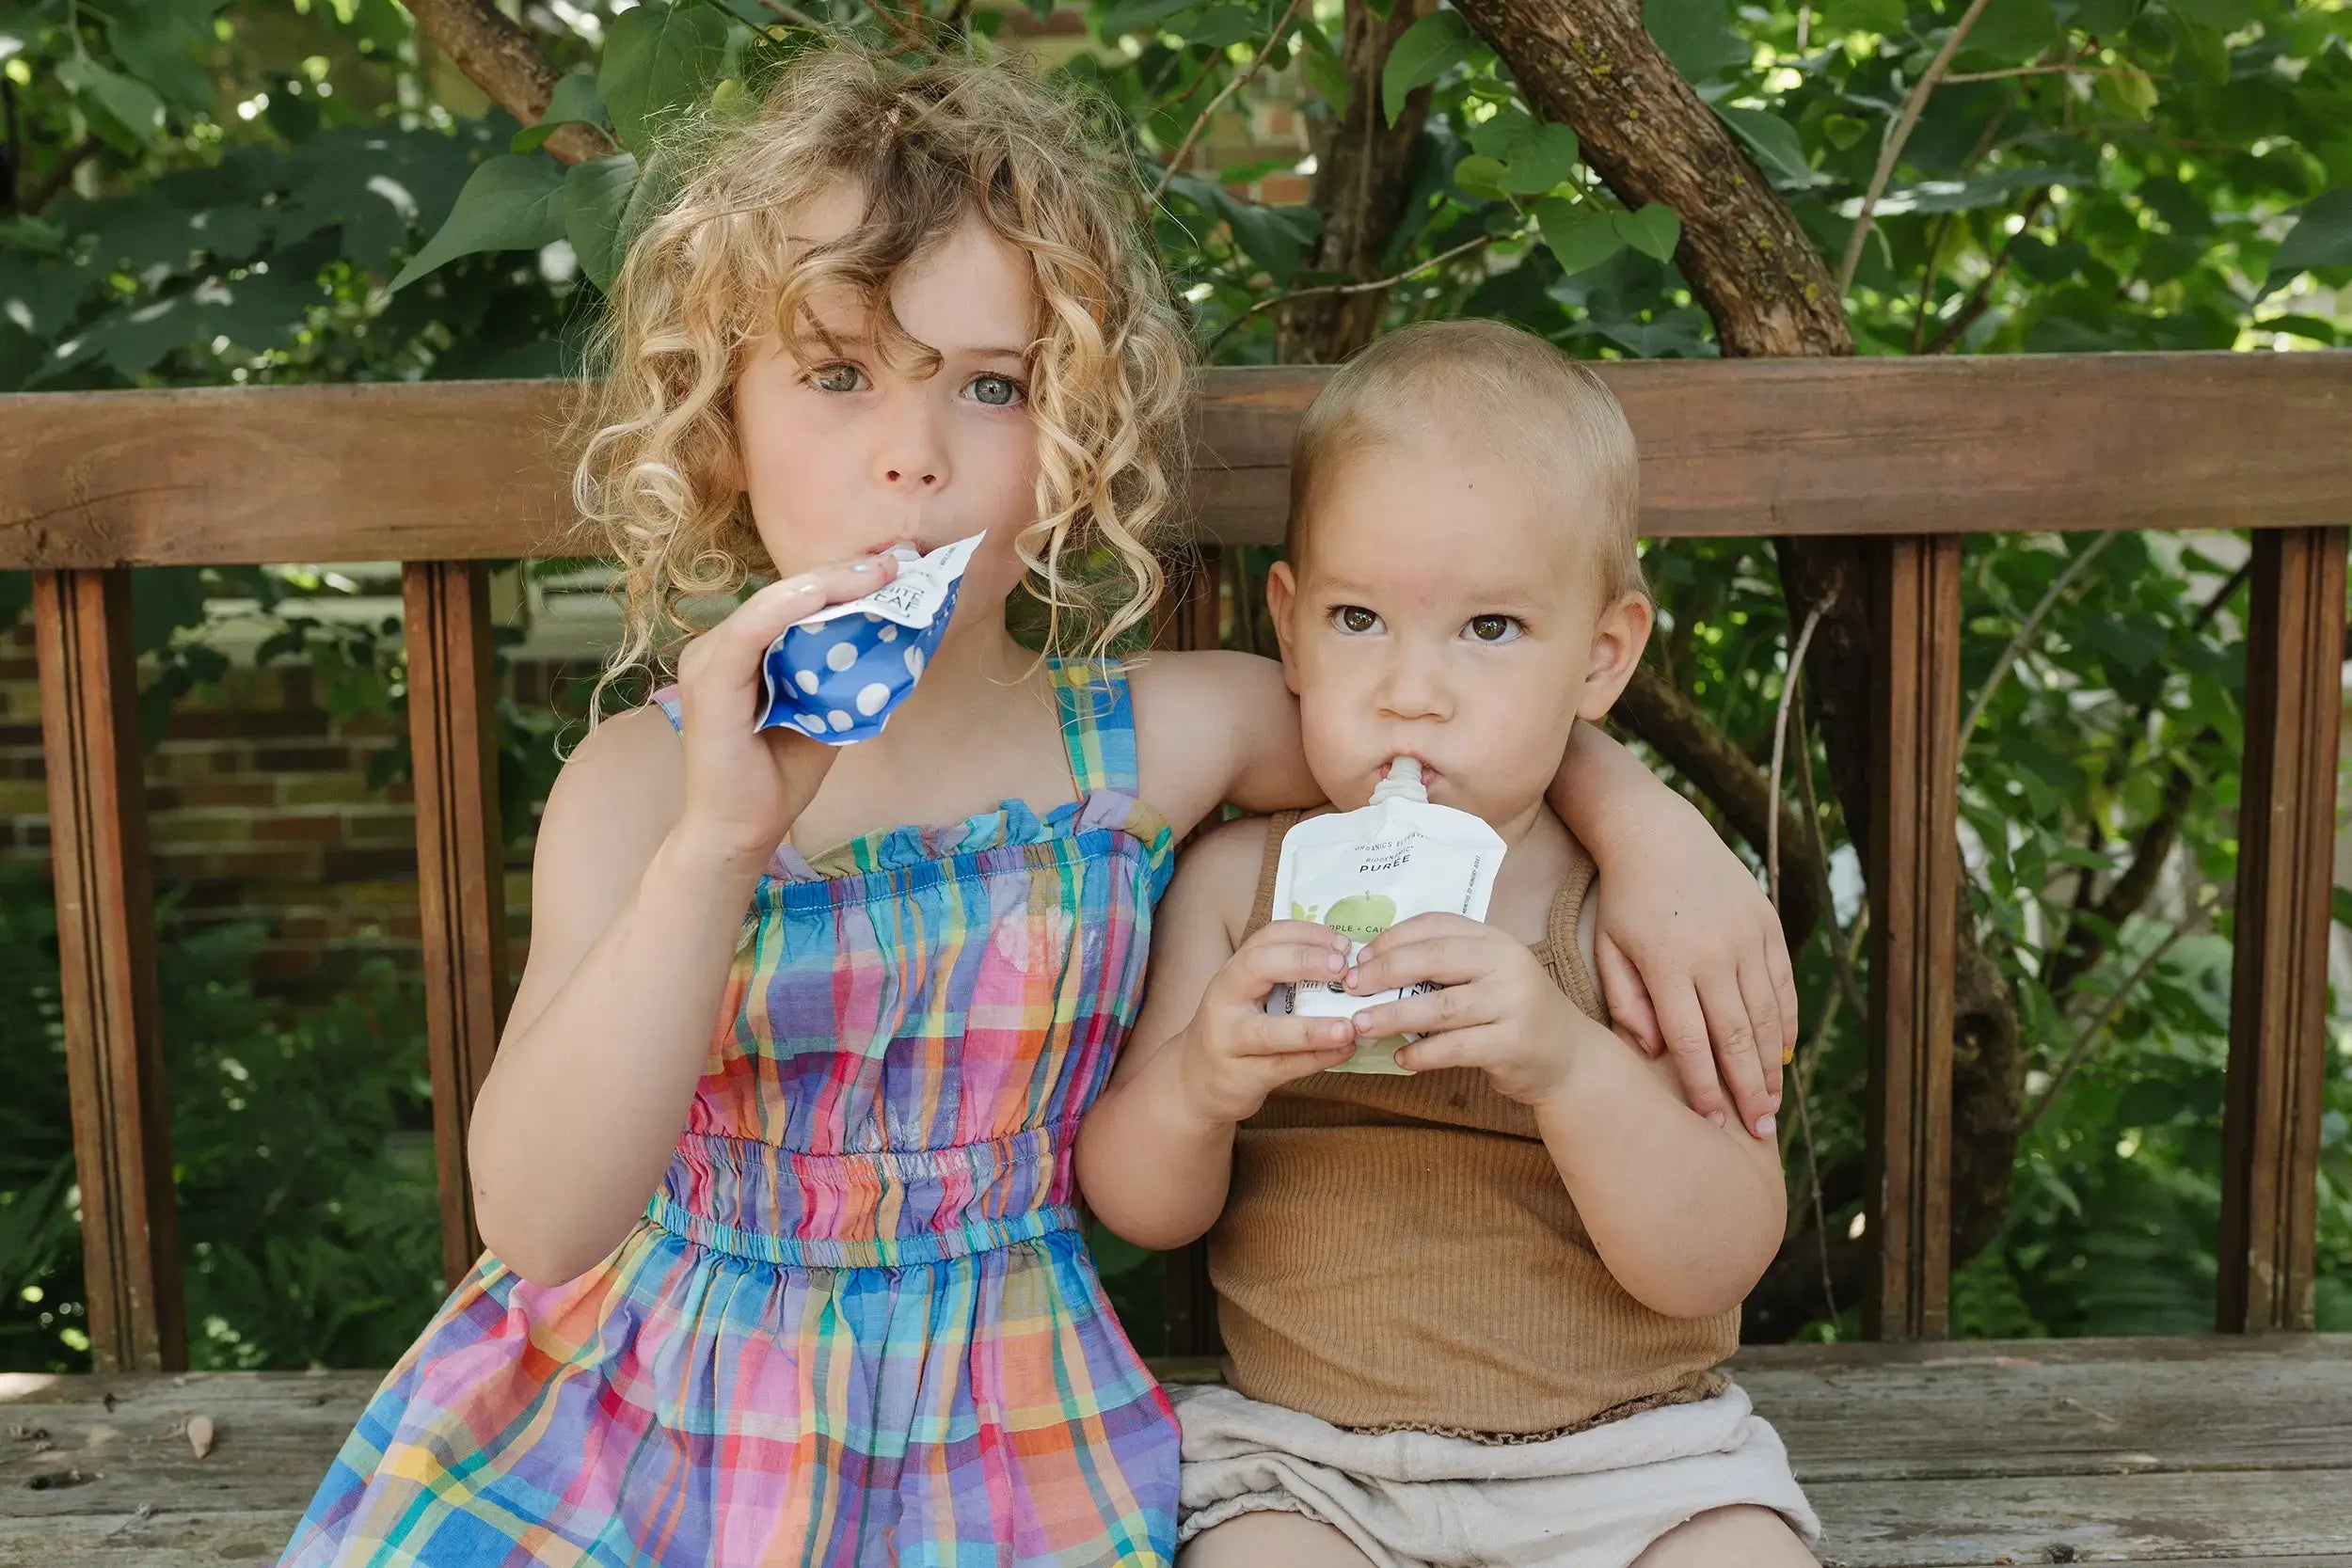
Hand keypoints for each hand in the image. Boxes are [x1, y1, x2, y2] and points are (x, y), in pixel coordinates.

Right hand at [670, 554, 898, 870]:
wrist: (740, 834)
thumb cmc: (778, 777)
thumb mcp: (824, 715)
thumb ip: (843, 677)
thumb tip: (896, 641)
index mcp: (743, 651)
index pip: (796, 601)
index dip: (845, 580)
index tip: (897, 567)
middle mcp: (720, 648)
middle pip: (787, 595)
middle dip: (845, 574)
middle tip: (898, 559)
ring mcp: (708, 662)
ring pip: (771, 605)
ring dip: (827, 583)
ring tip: (878, 571)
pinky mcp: (708, 684)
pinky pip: (749, 633)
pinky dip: (785, 608)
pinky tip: (820, 593)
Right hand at [1174, 921, 1359, 1126]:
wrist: (1194, 1081)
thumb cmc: (1235, 1030)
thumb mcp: (1248, 997)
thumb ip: (1286, 980)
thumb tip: (1349, 965)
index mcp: (1233, 972)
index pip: (1266, 938)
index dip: (1306, 934)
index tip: (1342, 942)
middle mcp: (1225, 999)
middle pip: (1258, 968)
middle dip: (1303, 962)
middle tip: (1343, 968)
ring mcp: (1229, 1041)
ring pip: (1270, 1032)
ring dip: (1313, 1028)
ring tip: (1349, 1026)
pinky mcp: (1241, 1077)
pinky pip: (1283, 1067)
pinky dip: (1317, 1059)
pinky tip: (1344, 1050)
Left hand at [1343, 914, 1593, 1108]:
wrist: (1570, 1057)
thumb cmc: (1513, 1013)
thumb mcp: (1487, 975)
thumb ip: (1444, 967)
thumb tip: (1371, 969)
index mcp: (1494, 939)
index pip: (1435, 925)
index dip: (1391, 939)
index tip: (1357, 959)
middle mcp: (1507, 963)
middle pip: (1433, 959)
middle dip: (1384, 972)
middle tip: (1349, 988)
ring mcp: (1513, 1002)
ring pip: (1440, 1006)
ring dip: (1393, 1016)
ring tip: (1361, 1025)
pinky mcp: (1514, 1043)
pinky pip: (1455, 1047)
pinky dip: (1422, 1054)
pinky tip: (1401, 1059)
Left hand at [1584, 799, 1796, 1140]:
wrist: (1657, 834)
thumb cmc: (1624, 900)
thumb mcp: (1609, 949)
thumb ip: (1629, 1004)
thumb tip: (1659, 1053)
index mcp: (1668, 966)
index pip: (1692, 1043)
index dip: (1705, 1088)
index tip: (1713, 1123)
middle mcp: (1713, 955)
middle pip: (1738, 1038)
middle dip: (1750, 1091)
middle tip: (1760, 1132)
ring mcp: (1746, 938)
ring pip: (1768, 1015)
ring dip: (1773, 1064)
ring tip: (1774, 1103)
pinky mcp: (1767, 923)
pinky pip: (1783, 983)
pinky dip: (1786, 1022)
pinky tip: (1784, 1054)